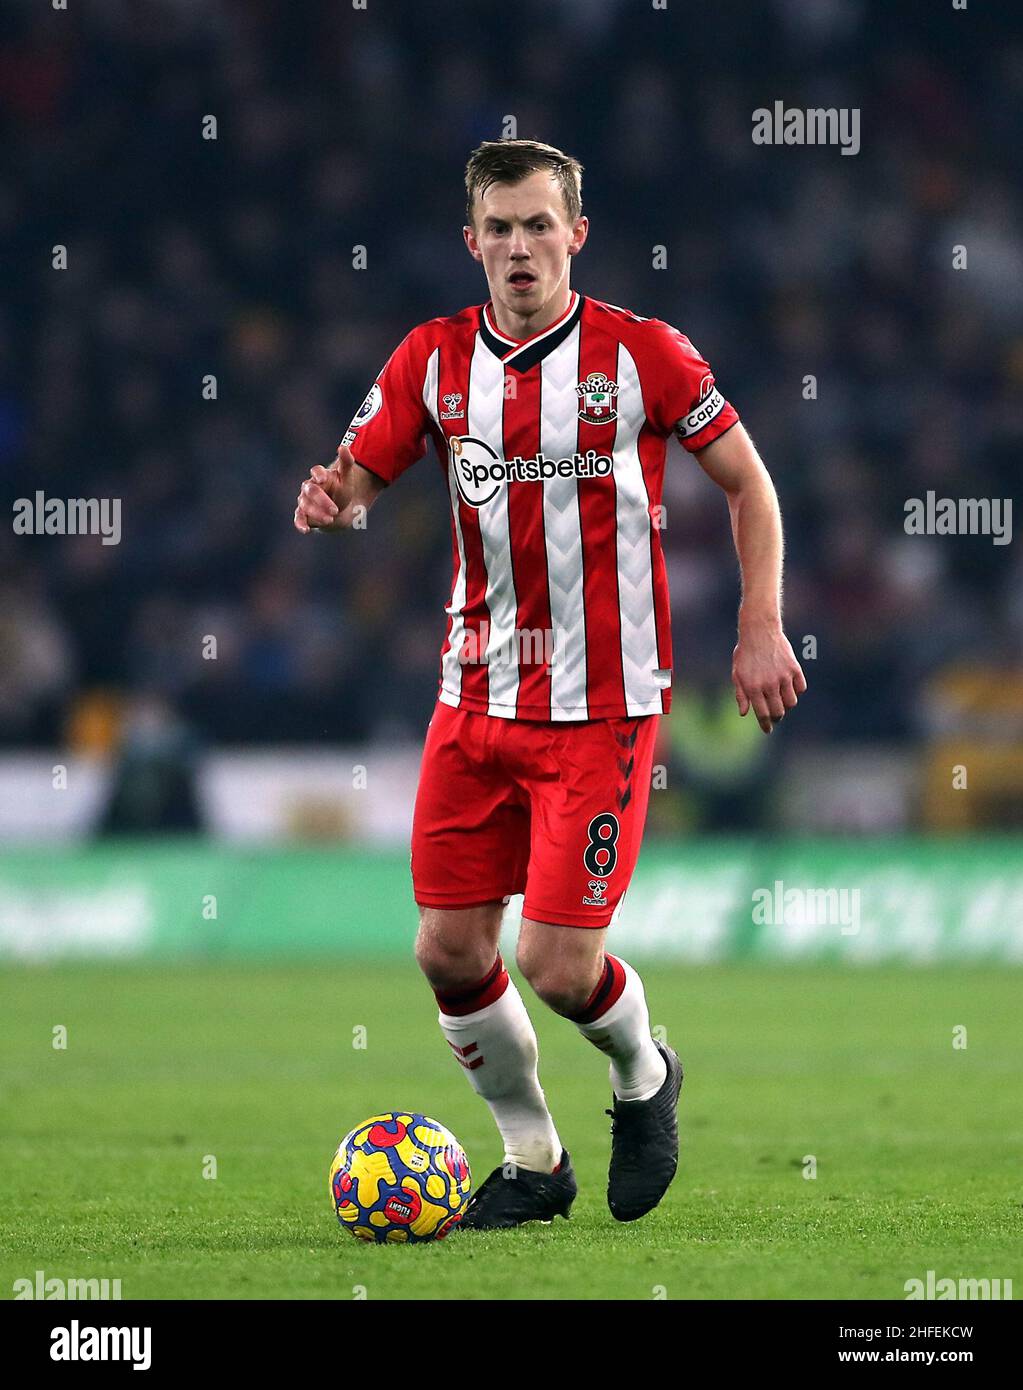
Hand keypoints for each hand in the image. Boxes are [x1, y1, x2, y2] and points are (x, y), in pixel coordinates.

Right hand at [293, 443, 356, 532]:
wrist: (339, 510)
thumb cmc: (342, 491)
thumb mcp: (347, 477)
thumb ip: (346, 462)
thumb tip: (343, 446)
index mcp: (320, 476)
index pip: (316, 471)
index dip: (318, 474)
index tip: (323, 479)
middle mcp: (310, 487)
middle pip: (311, 491)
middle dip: (322, 500)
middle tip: (335, 510)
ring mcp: (305, 501)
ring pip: (305, 505)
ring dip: (316, 513)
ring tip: (330, 520)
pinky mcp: (303, 514)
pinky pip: (299, 518)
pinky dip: (300, 524)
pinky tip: (305, 530)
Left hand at [732, 617, 806, 733]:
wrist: (759, 632)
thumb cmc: (745, 654)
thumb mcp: (737, 674)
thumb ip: (741, 695)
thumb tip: (744, 713)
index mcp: (753, 688)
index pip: (763, 714)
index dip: (766, 725)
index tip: (768, 730)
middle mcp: (769, 684)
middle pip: (779, 712)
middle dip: (777, 717)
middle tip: (775, 716)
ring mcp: (783, 677)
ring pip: (791, 702)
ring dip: (787, 704)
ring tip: (781, 700)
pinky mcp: (794, 668)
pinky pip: (801, 688)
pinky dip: (797, 691)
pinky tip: (790, 687)